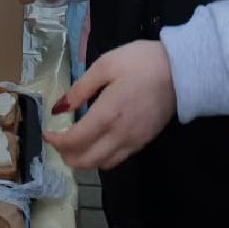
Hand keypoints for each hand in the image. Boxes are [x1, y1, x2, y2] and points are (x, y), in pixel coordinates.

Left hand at [41, 40, 175, 170]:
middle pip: (85, 161)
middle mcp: (119, 135)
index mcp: (106, 115)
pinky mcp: (144, 142)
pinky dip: (101, 158)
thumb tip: (59, 108)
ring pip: (102, 165)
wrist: (181, 71)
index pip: (74, 141)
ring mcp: (133, 142)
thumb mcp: (105, 65)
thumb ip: (80, 89)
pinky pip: (117, 159)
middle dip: (66, 155)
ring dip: (84, 160)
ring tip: (75, 144)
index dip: (56, 142)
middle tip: (59, 141)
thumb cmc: (140, 62)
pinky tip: (98, 142)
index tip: (47, 133)